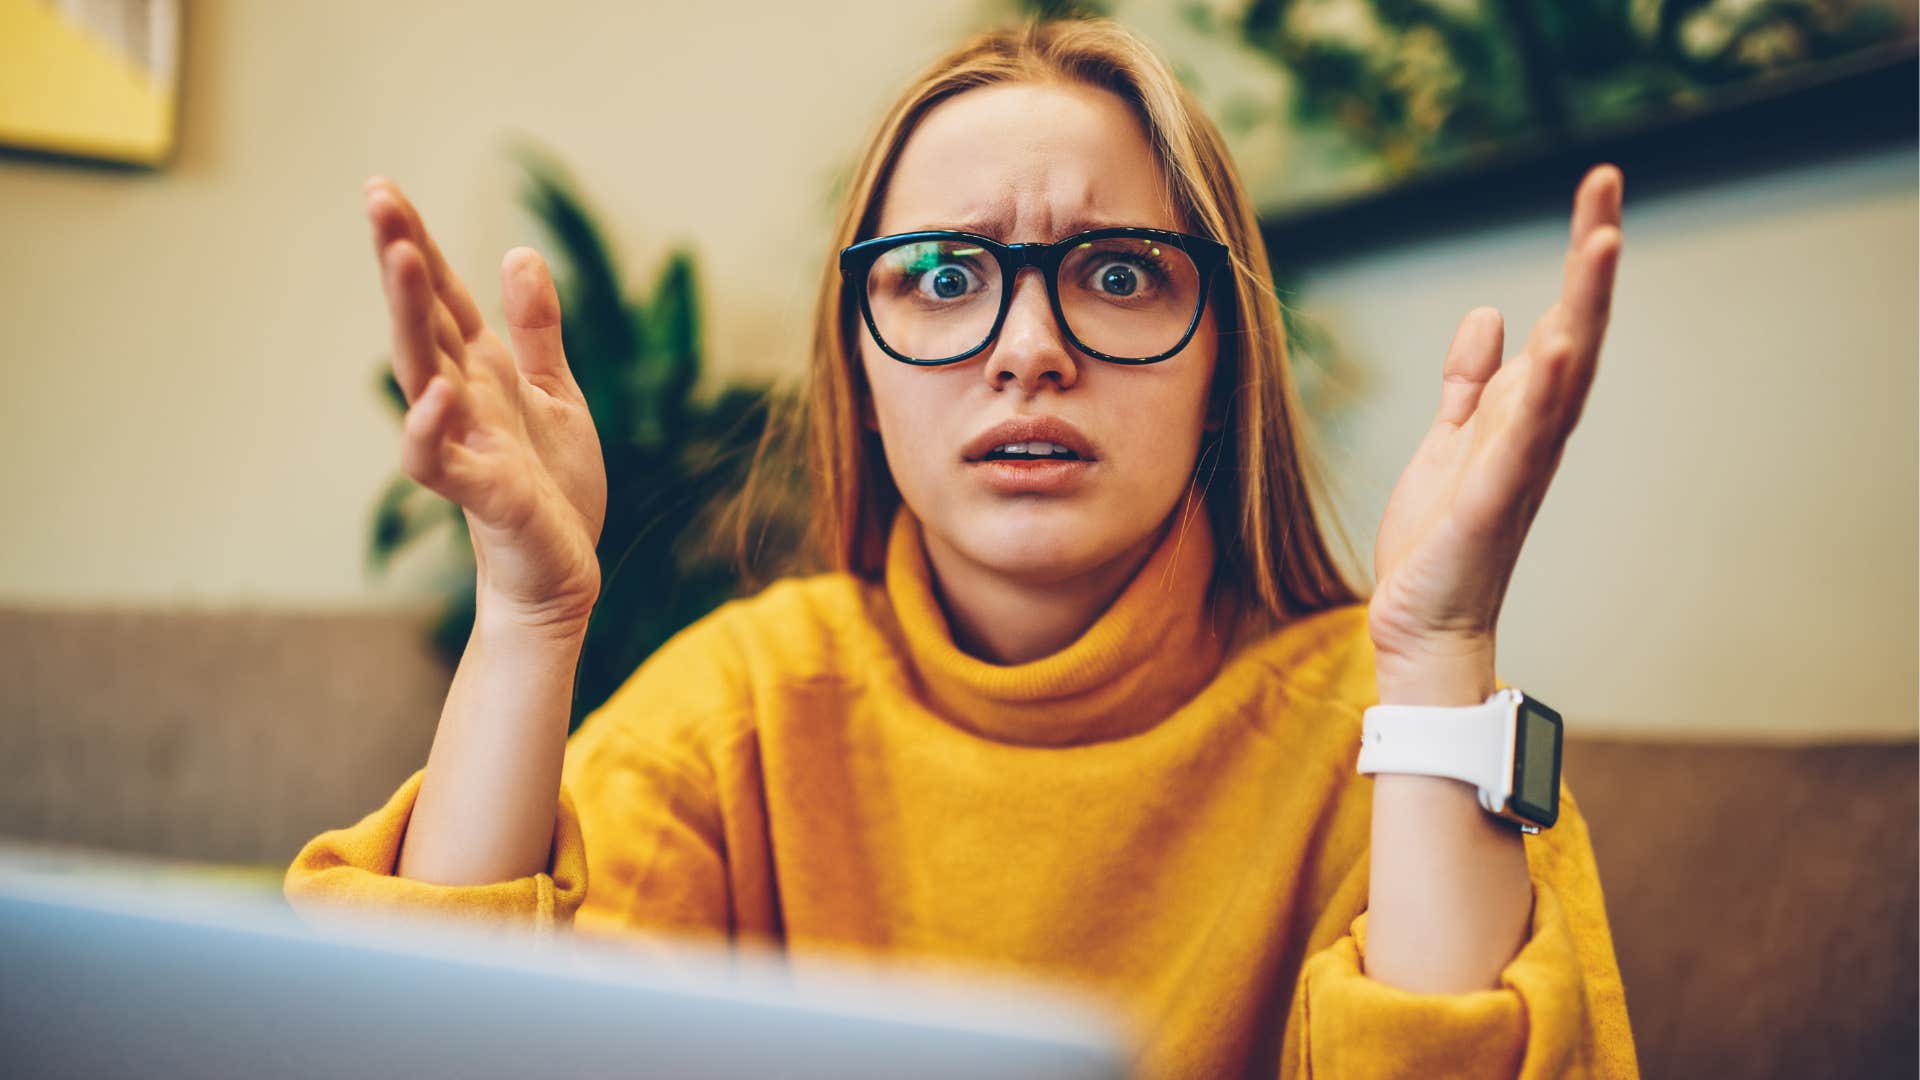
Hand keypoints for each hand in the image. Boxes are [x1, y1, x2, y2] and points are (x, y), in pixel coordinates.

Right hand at [365, 176, 607, 633]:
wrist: (560, 569)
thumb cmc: (550, 485)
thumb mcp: (554, 392)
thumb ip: (535, 328)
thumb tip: (517, 252)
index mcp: (481, 370)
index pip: (441, 297)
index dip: (416, 244)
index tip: (383, 188)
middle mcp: (461, 399)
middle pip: (421, 319)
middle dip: (400, 259)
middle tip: (378, 198)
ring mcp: (463, 442)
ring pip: (420, 371)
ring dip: (408, 316)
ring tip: (401, 257)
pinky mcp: (479, 490)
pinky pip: (436, 461)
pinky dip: (430, 429)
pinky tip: (437, 393)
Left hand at [1368, 165, 1623, 696]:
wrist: (1422, 618)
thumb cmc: (1439, 537)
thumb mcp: (1448, 438)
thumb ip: (1470, 381)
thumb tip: (1492, 313)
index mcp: (1523, 410)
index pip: (1562, 316)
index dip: (1580, 254)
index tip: (1598, 185)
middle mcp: (1535, 429)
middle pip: (1576, 327)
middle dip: (1591, 256)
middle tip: (1608, 180)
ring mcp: (1520, 462)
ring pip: (1564, 373)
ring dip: (1583, 308)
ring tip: (1601, 240)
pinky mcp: (1492, 499)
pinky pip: (1522, 440)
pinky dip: (1539, 392)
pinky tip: (1551, 345)